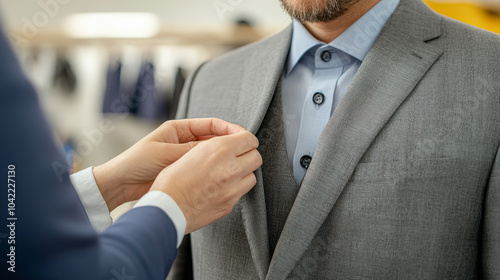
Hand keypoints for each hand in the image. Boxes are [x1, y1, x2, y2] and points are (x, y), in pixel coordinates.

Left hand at [93, 118, 245, 210]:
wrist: (120, 183)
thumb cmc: (136, 162)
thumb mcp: (165, 153)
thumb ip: (190, 152)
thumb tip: (216, 149)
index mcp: (179, 130)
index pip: (210, 125)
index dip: (228, 129)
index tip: (243, 135)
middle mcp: (184, 141)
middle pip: (213, 139)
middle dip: (229, 143)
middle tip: (246, 149)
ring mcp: (185, 157)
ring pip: (210, 155)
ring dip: (223, 157)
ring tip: (238, 162)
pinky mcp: (184, 172)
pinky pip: (203, 169)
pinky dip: (213, 170)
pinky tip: (223, 174)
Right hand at [150, 131, 261, 233]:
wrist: (166, 211)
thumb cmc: (170, 182)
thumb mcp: (188, 153)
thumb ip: (210, 148)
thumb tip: (223, 145)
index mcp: (218, 150)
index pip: (249, 139)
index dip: (245, 138)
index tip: (240, 140)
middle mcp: (230, 168)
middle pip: (256, 157)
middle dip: (248, 155)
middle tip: (237, 156)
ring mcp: (232, 189)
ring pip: (252, 176)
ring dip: (244, 173)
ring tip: (229, 173)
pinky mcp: (229, 205)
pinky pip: (241, 193)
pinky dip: (235, 188)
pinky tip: (221, 188)